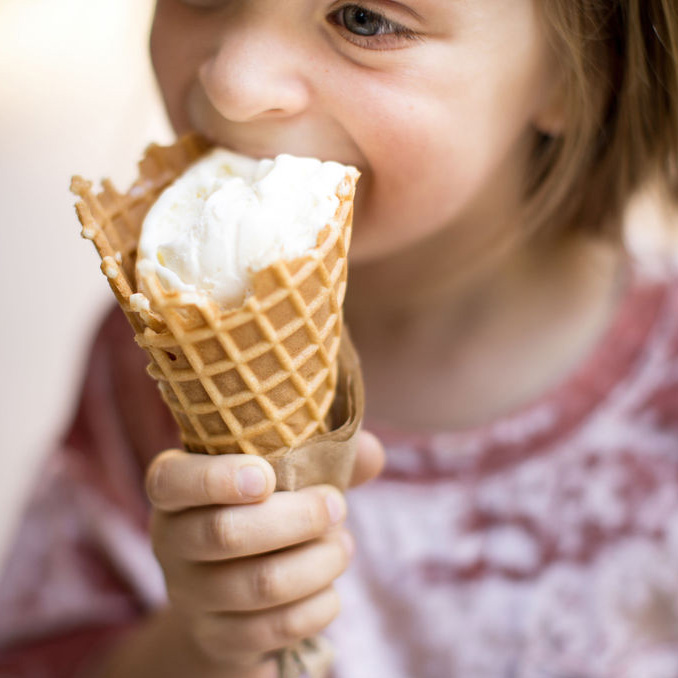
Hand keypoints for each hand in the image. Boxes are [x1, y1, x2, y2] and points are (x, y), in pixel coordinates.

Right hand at [145, 431, 384, 676]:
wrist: (230, 598)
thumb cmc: (263, 513)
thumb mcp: (282, 476)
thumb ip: (325, 455)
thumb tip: (374, 453)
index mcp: (175, 490)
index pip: (171, 481)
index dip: (216, 477)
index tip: (267, 476)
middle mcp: (170, 542)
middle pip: (226, 532)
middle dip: (298, 518)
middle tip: (337, 506)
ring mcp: (190, 595)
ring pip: (260, 583)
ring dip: (318, 562)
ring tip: (343, 545)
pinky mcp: (219, 639)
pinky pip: (276, 627)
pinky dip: (317, 605)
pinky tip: (330, 588)